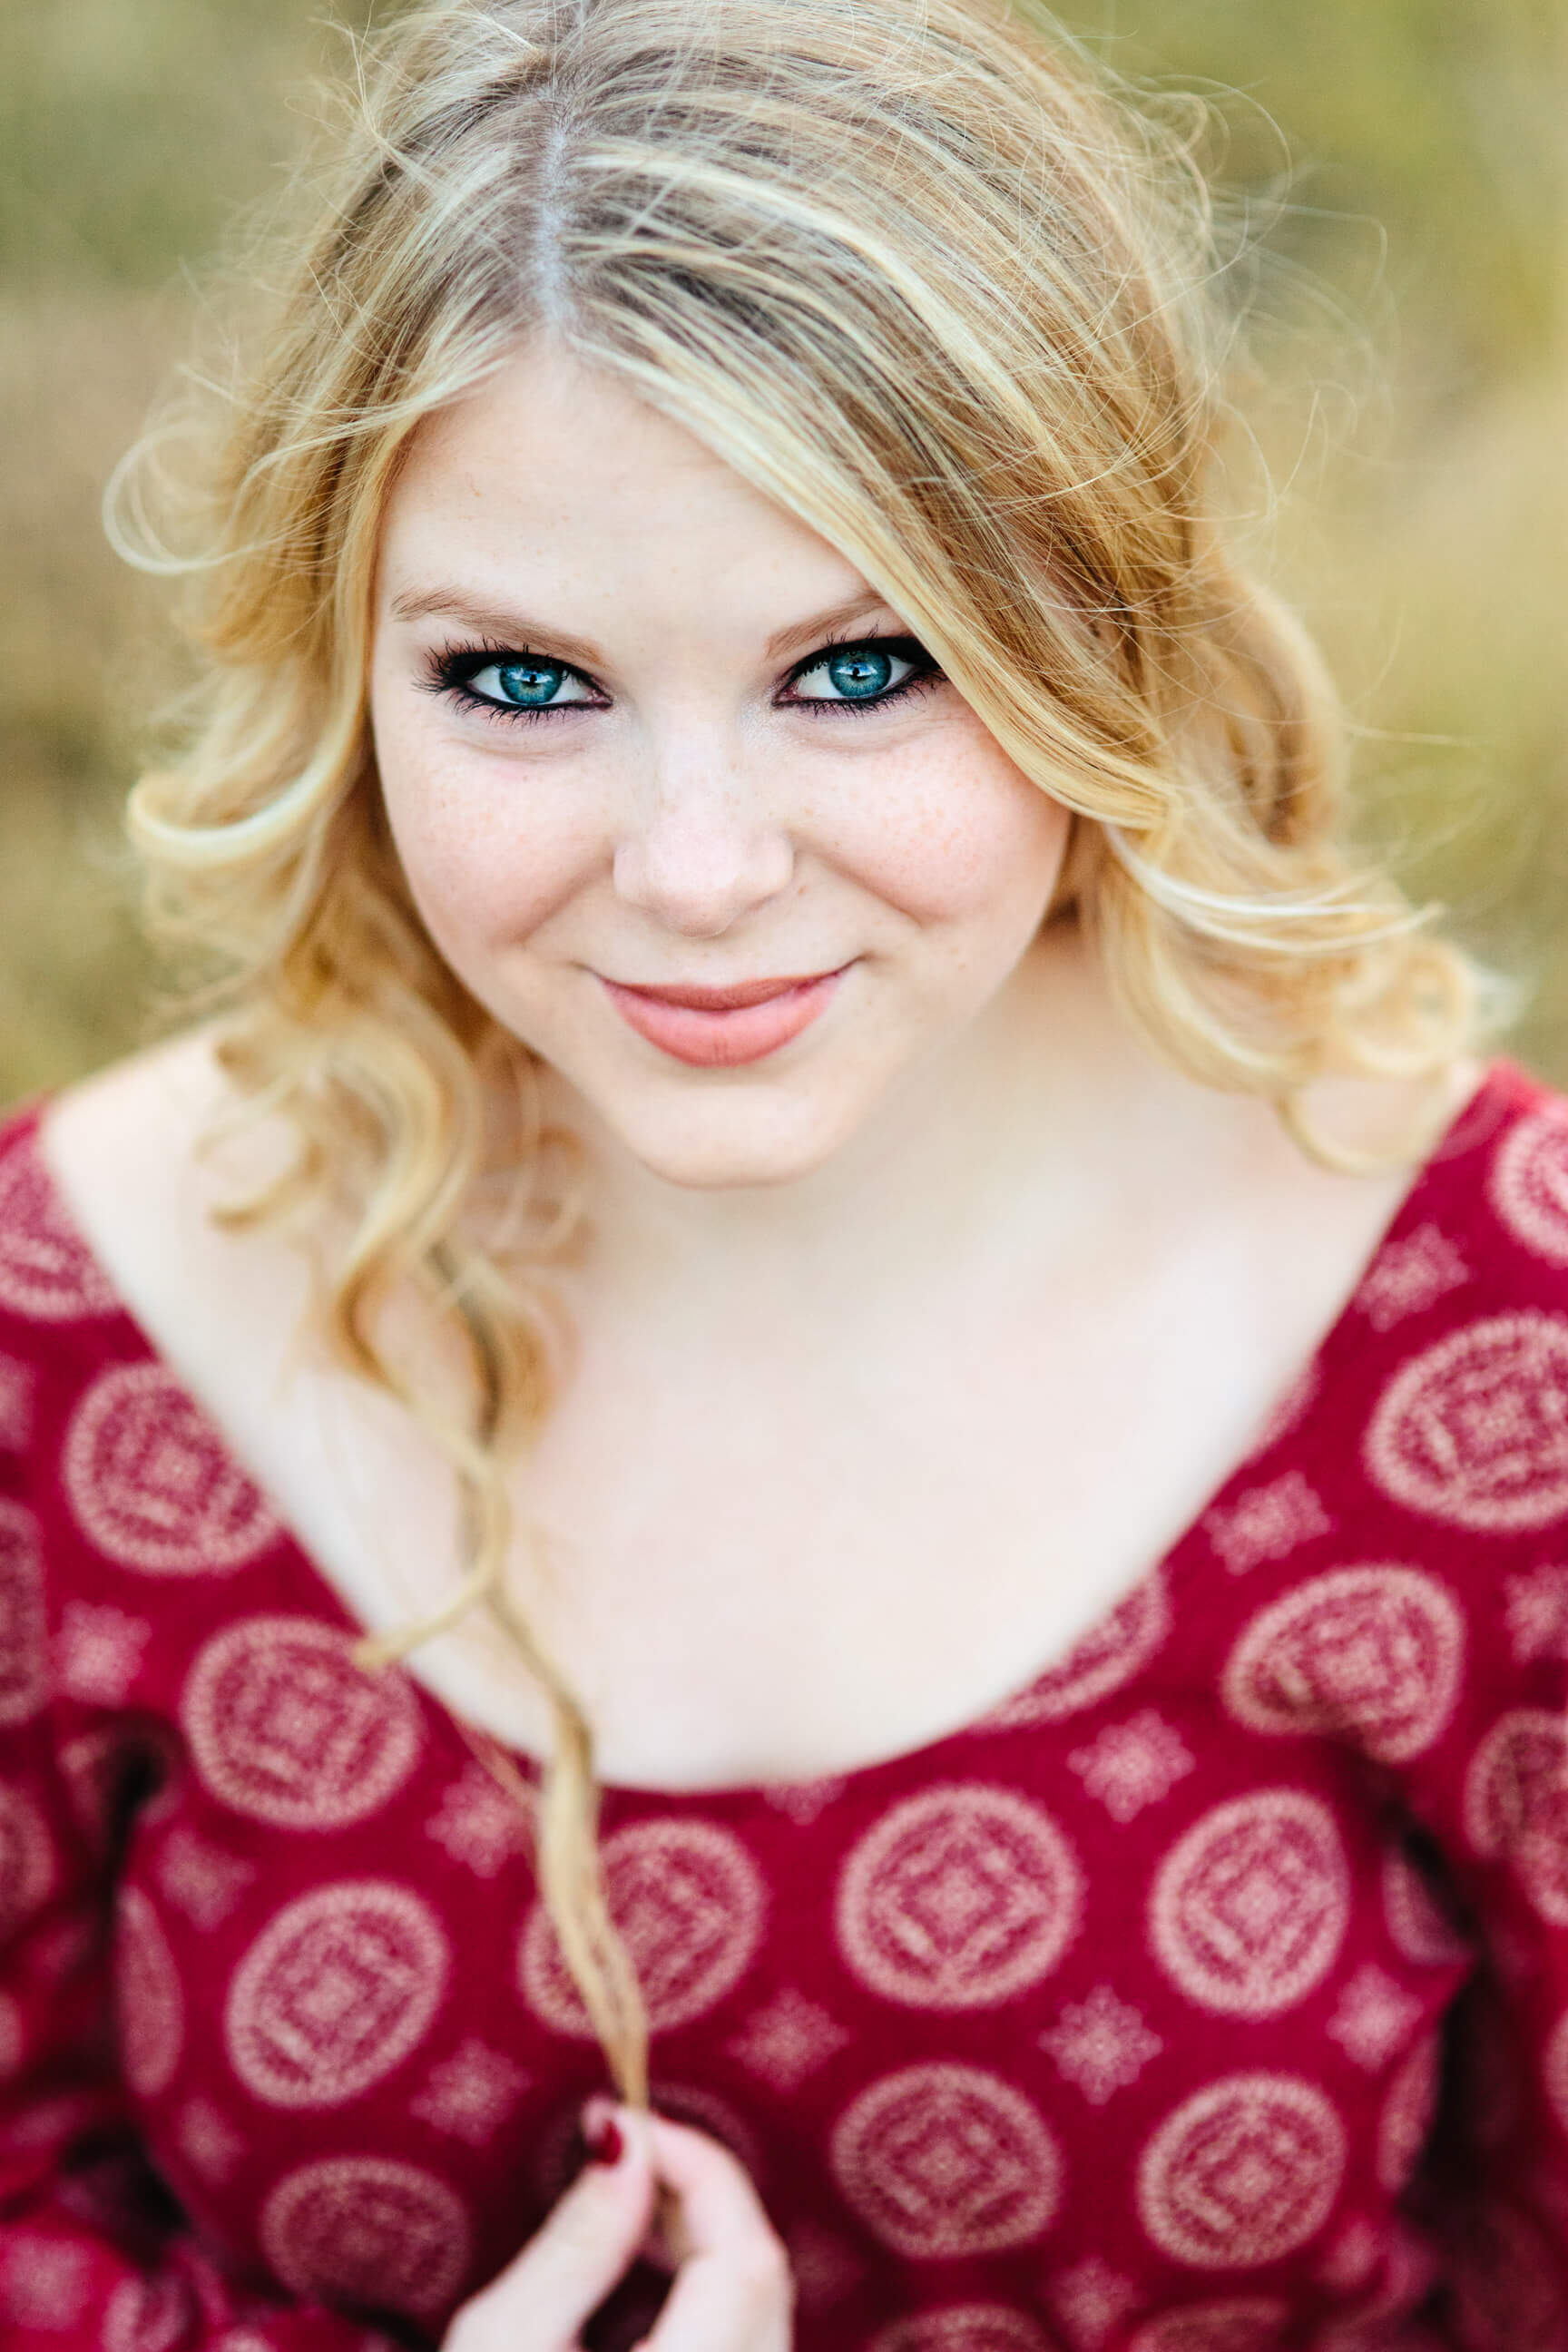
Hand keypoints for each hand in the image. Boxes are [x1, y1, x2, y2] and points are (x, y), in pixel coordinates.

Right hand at [442, 2101, 792, 2351]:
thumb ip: (576, 2243)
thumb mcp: (502, 2349)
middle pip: (762, 2278)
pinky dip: (703, 2299)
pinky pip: (741, 2349)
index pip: (746, 2252)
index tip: (619, 2119)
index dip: (695, 2165)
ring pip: (759, 2317)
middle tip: (616, 2154)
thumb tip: (628, 2144)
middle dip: (698, 2197)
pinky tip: (637, 2285)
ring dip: (702, 2247)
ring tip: (620, 2211)